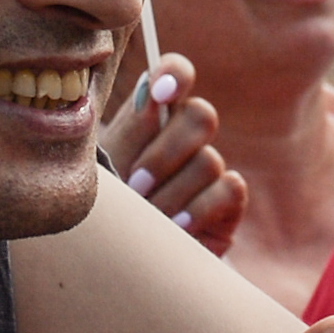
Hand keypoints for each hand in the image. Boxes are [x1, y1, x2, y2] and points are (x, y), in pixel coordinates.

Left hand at [101, 60, 244, 253]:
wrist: (124, 258)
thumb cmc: (108, 209)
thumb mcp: (104, 171)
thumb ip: (126, 132)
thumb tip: (149, 94)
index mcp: (151, 114)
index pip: (175, 74)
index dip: (175, 74)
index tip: (160, 93)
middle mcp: (185, 134)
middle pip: (201, 115)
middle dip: (164, 154)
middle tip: (135, 185)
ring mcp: (209, 165)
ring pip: (207, 160)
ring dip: (172, 193)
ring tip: (148, 217)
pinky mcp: (228, 198)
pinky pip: (229, 188)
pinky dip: (197, 209)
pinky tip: (176, 227)